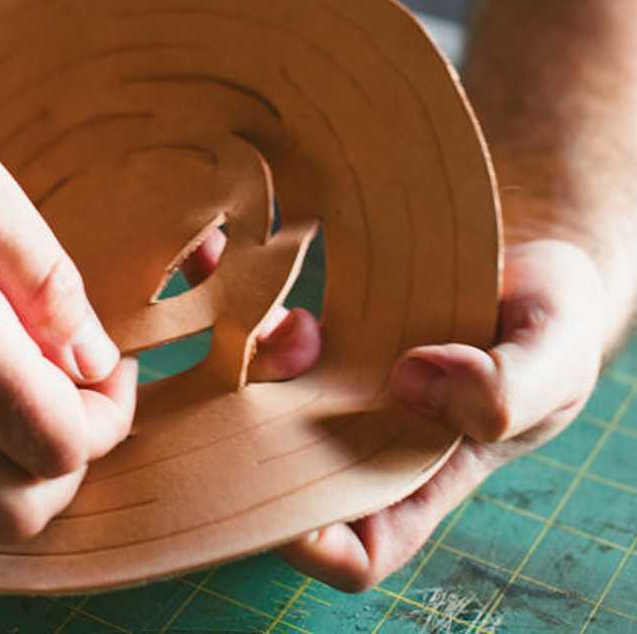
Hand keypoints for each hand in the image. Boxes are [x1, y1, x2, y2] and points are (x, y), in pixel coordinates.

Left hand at [277, 239, 605, 590]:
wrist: (526, 263)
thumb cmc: (548, 330)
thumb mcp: (554, 364)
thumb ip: (506, 390)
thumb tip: (411, 382)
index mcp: (425, 480)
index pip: (357, 548)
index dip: (313, 542)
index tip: (290, 492)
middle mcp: (369, 444)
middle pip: (287, 472)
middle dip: (265, 428)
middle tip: (293, 356)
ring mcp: (340, 393)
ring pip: (266, 405)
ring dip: (258, 368)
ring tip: (295, 327)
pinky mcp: (324, 344)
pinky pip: (269, 348)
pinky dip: (257, 324)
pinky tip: (265, 294)